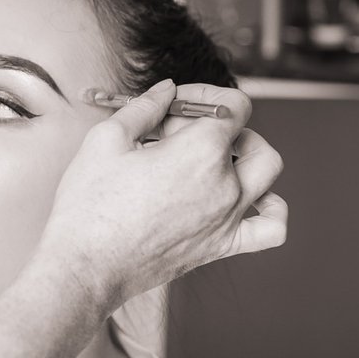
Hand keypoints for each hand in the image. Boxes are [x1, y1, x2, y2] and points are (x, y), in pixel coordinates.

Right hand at [37, 80, 286, 312]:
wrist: (86, 266)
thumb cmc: (90, 205)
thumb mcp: (107, 139)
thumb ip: (144, 108)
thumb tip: (166, 91)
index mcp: (201, 151)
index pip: (232, 105)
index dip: (205, 95)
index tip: (177, 104)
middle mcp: (225, 184)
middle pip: (251, 138)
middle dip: (224, 126)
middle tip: (183, 134)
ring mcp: (228, 218)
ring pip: (267, 176)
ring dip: (249, 158)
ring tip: (217, 161)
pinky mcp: (220, 246)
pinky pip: (271, 229)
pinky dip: (272, 211)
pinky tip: (251, 202)